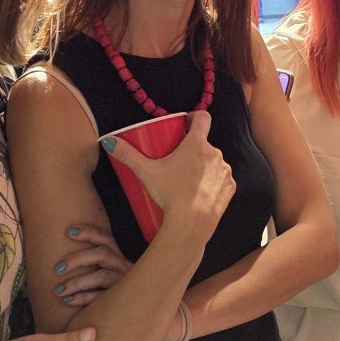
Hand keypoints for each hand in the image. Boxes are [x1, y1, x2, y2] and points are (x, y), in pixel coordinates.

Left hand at [50, 223, 129, 308]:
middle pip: (103, 254)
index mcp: (119, 257)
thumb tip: (63, 255)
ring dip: (76, 282)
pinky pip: (100, 297)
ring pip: (101, 276)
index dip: (89, 232)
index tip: (69, 231)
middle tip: (57, 269)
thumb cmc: (111, 291)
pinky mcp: (121, 300)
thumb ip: (92, 264)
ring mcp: (124, 284)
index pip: (106, 238)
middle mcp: (124, 267)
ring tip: (57, 290)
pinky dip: (82, 297)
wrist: (133, 316)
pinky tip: (68, 300)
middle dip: (77, 258)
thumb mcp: (107, 273)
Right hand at [102, 110, 234, 239]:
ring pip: (213, 161)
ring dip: (204, 165)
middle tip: (177, 159)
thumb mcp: (146, 172)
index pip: (202, 118)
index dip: (194, 117)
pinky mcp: (230, 188)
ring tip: (188, 177)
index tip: (184, 124)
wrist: (191, 223)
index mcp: (197, 144)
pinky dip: (213, 181)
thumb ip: (127, 155)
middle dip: (192, 147)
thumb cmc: (170, 194)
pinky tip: (203, 189)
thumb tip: (109, 141)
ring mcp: (225, 171)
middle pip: (204, 143)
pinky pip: (222, 179)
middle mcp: (215, 154)